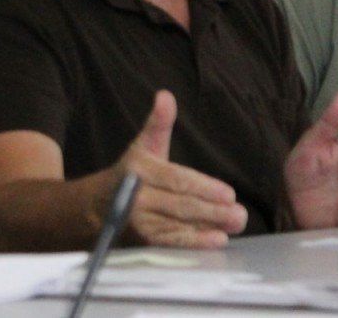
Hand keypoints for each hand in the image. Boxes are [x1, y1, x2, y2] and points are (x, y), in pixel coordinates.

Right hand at [107, 90, 246, 247]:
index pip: (176, 179)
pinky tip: (217, 240)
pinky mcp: (142, 240)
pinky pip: (172, 242)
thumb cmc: (132, 171)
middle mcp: (136, 196)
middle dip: (212, 210)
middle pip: (180, 204)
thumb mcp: (144, 145)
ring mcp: (138, 221)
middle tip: (240, 214)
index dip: (203, 187)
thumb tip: (165, 95)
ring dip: (209, 226)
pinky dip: (195, 243)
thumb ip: (159, 122)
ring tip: (235, 224)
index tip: (229, 193)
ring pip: (179, 224)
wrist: (97, 205)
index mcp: (139, 169)